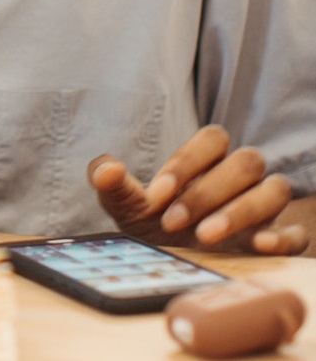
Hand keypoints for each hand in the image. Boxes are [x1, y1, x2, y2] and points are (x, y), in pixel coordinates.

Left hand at [88, 124, 308, 254]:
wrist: (173, 264)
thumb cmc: (153, 224)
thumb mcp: (127, 206)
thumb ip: (112, 183)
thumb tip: (106, 169)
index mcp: (207, 161)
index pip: (212, 139)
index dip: (186, 162)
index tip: (157, 195)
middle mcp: (240, 179)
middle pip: (246, 162)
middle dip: (208, 192)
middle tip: (172, 223)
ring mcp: (264, 208)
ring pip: (274, 190)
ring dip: (240, 211)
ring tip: (204, 237)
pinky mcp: (280, 240)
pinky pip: (297, 233)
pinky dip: (282, 237)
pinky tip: (257, 246)